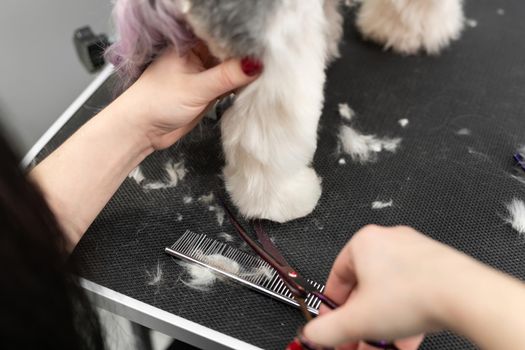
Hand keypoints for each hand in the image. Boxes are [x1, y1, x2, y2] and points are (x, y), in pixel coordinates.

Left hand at [118, 43, 261, 149]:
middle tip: (272, 62)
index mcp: (190, 44)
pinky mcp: (208, 92)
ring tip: (267, 75)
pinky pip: (230, 85)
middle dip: (248, 58)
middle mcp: (198, 56)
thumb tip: (256, 65)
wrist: (142, 130)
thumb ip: (228, 76)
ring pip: (232, 70)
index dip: (244, 42)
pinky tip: (254, 88)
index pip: (223, 37)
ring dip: (245, 75)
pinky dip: (240, 88)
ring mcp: (204, 74)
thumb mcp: (197, 88)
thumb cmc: (156, 102)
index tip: (265, 48)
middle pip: (230, 53)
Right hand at [301, 225, 475, 348]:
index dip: (332, 307)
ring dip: (381, 325)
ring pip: (388, 295)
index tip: (332, 325)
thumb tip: (313, 333)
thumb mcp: (358, 319)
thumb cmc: (413, 294)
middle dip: (360, 323)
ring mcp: (414, 253)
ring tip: (381, 347)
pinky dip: (403, 318)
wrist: (464, 295)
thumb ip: (328, 329)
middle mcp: (388, 242)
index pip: (336, 276)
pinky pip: (410, 295)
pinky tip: (403, 341)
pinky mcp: (434, 267)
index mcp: (364, 243)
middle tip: (357, 341)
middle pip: (364, 290)